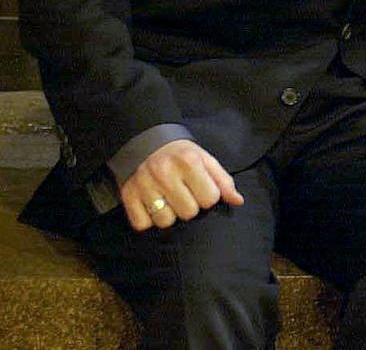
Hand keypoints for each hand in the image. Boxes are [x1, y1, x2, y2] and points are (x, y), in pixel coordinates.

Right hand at [119, 139, 243, 231]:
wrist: (143, 140)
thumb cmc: (180, 154)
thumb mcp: (205, 159)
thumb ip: (223, 181)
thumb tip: (238, 201)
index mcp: (189, 162)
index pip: (210, 199)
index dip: (209, 197)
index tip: (201, 190)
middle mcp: (165, 173)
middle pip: (188, 213)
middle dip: (190, 207)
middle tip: (184, 195)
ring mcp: (144, 186)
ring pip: (165, 221)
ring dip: (169, 215)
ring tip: (168, 201)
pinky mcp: (127, 196)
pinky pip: (142, 224)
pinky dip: (148, 220)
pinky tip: (152, 206)